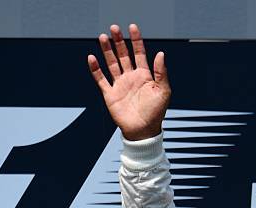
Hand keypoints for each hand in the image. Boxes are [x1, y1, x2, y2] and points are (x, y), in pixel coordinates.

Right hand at [88, 24, 170, 140]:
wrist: (143, 130)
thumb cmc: (156, 112)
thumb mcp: (163, 91)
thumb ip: (161, 72)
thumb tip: (161, 53)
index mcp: (145, 76)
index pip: (139, 54)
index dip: (136, 41)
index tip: (132, 28)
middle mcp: (131, 78)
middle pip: (123, 55)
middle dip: (119, 42)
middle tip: (114, 28)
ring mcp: (120, 85)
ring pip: (112, 63)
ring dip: (107, 51)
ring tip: (103, 37)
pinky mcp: (110, 94)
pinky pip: (100, 79)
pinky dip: (95, 69)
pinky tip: (92, 58)